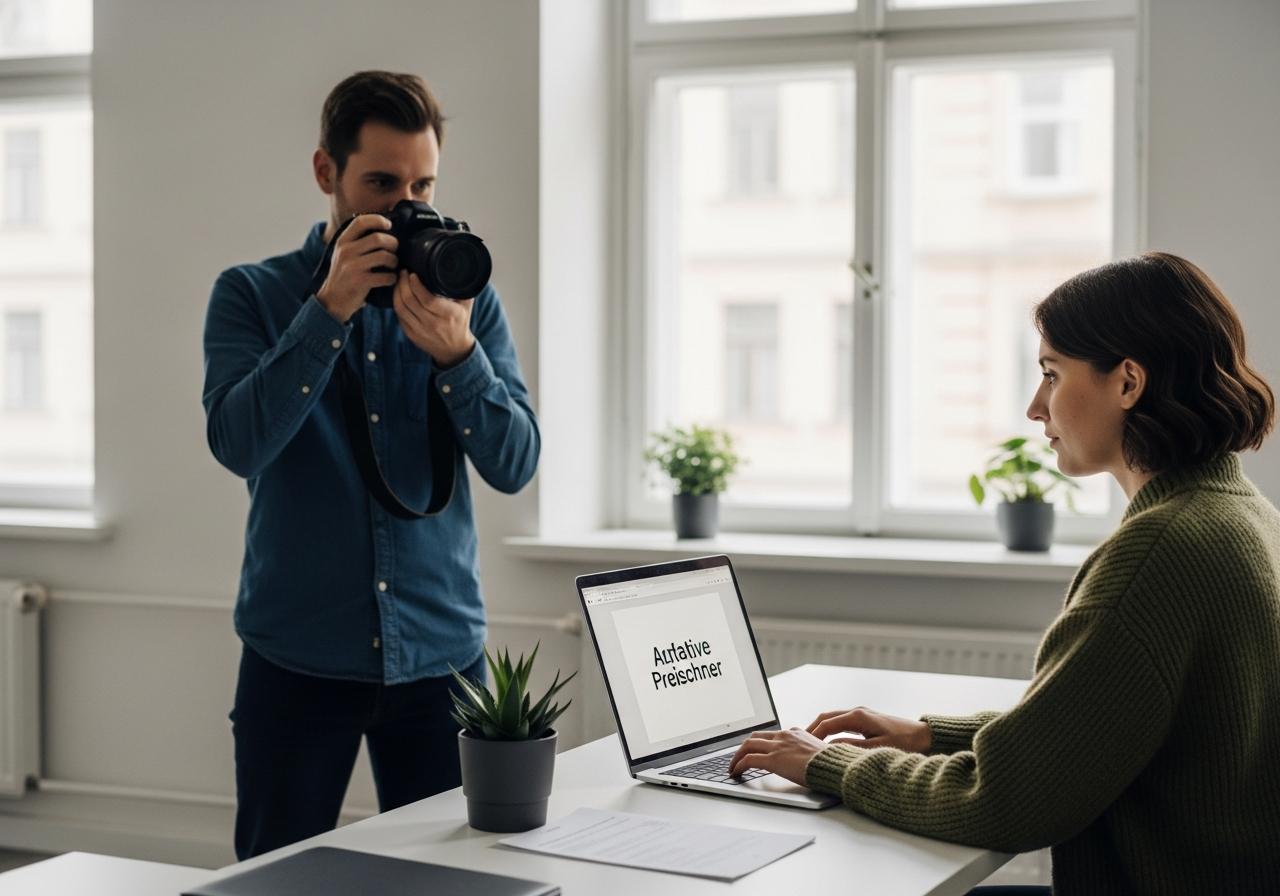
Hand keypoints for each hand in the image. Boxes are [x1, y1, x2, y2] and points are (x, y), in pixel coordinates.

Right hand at [315, 214, 397, 322]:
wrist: (333, 300)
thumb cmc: (344, 275)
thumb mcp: (344, 254)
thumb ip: (357, 241)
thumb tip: (382, 228)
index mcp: (342, 241)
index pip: (360, 222)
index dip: (378, 220)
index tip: (389, 225)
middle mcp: (346, 251)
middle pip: (378, 238)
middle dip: (393, 244)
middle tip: (394, 250)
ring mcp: (352, 266)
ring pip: (384, 256)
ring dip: (394, 261)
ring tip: (393, 265)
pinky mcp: (360, 281)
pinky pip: (385, 276)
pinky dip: (392, 278)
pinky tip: (390, 279)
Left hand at [393, 270, 475, 367]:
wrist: (454, 349)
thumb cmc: (460, 322)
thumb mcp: (466, 305)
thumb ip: (461, 287)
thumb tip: (455, 267)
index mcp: (448, 315)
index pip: (427, 299)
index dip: (416, 285)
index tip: (413, 274)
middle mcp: (433, 324)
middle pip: (410, 301)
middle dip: (403, 283)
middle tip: (403, 272)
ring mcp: (420, 330)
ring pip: (401, 308)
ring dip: (397, 292)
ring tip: (399, 281)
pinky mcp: (411, 334)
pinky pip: (399, 316)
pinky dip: (396, 302)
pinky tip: (398, 294)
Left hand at [728, 727, 827, 784]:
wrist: (834, 766)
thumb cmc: (831, 764)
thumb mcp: (818, 753)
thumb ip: (807, 753)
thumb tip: (805, 762)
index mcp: (794, 733)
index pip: (770, 735)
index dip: (759, 743)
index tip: (753, 750)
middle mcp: (784, 736)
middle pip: (755, 737)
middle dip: (743, 747)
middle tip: (738, 758)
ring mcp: (778, 746)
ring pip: (748, 745)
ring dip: (737, 756)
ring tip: (732, 767)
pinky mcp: (773, 759)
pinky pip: (749, 760)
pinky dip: (739, 765)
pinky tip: (736, 773)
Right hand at [806, 706, 931, 752]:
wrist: (924, 735)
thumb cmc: (905, 743)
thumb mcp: (877, 748)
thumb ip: (852, 748)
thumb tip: (831, 748)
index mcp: (858, 717)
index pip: (827, 724)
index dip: (813, 735)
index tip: (802, 746)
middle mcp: (857, 711)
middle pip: (826, 717)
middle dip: (811, 728)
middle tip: (798, 742)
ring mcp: (861, 714)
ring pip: (832, 718)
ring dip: (819, 728)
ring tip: (808, 742)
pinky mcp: (865, 719)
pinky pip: (841, 721)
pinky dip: (829, 728)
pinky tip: (826, 740)